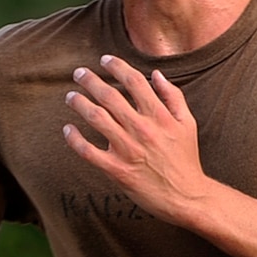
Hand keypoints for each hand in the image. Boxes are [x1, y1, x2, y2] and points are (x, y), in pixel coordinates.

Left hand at [62, 55, 210, 222]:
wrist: (186, 197)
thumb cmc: (186, 158)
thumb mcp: (187, 123)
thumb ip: (173, 97)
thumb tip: (156, 74)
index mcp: (159, 116)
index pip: (134, 82)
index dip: (117, 66)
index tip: (104, 60)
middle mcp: (141, 129)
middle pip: (110, 96)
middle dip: (91, 81)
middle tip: (78, 73)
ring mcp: (127, 149)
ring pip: (96, 118)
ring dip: (79, 103)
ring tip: (70, 96)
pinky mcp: (116, 170)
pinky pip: (88, 152)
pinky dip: (75, 139)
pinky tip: (68, 129)